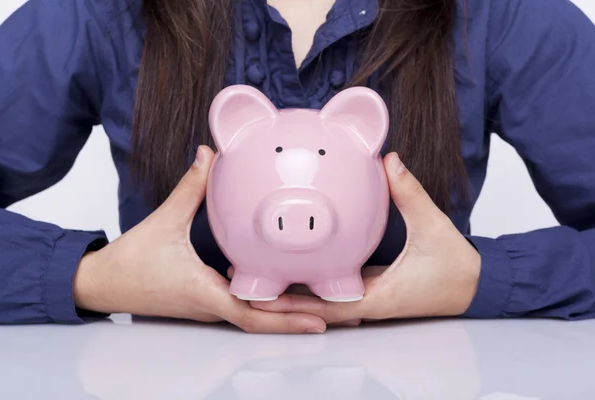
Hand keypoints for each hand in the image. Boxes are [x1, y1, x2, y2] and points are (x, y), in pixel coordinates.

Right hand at [73, 146, 326, 332]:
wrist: (102, 285)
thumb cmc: (130, 261)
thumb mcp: (165, 221)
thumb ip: (190, 187)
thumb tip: (208, 155)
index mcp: (205, 292)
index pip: (254, 313)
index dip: (288, 319)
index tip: (319, 319)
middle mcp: (212, 304)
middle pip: (263, 318)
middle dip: (298, 319)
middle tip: (335, 317)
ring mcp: (209, 305)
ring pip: (254, 313)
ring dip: (284, 311)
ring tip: (316, 303)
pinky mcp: (205, 300)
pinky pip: (241, 304)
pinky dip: (264, 300)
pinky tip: (279, 285)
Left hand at [250, 152, 480, 323]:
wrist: (476, 284)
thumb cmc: (456, 265)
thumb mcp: (433, 226)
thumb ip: (409, 193)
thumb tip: (389, 161)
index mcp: (378, 297)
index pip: (327, 304)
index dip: (294, 306)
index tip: (264, 297)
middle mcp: (367, 302)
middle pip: (315, 307)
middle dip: (283, 303)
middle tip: (248, 290)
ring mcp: (368, 297)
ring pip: (324, 299)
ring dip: (295, 294)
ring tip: (262, 280)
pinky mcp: (372, 289)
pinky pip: (338, 286)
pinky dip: (316, 281)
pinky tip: (300, 266)